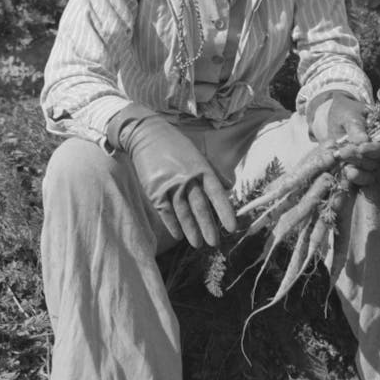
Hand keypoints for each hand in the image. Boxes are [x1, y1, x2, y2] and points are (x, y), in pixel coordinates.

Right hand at [117, 115, 236, 247]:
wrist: (147, 135)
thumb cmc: (176, 145)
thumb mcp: (198, 154)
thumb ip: (214, 171)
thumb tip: (229, 187)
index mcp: (202, 168)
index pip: (217, 194)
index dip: (225, 211)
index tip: (232, 227)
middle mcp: (187, 178)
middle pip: (200, 207)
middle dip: (208, 227)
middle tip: (215, 243)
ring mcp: (170, 185)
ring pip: (183, 212)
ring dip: (191, 230)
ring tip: (198, 244)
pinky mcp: (154, 190)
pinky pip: (165, 212)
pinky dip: (172, 225)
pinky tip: (178, 235)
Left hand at [318, 93, 379, 187]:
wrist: (332, 118)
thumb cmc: (344, 113)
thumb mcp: (349, 116)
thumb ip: (356, 128)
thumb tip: (364, 140)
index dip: (372, 150)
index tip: (360, 148)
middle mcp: (377, 152)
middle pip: (375, 162)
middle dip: (360, 159)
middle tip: (343, 153)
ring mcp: (367, 163)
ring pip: (369, 174)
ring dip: (359, 173)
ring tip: (346, 169)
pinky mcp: (356, 171)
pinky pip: (360, 181)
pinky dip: (354, 181)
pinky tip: (346, 178)